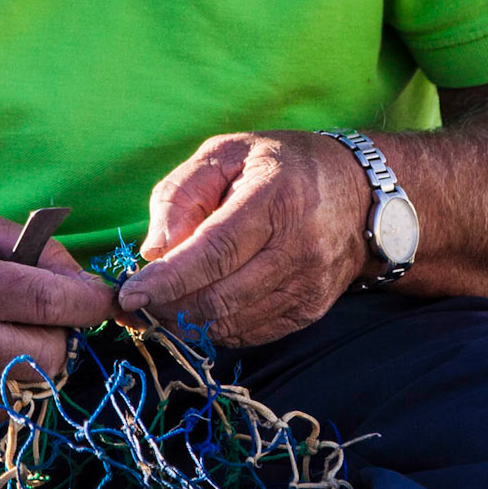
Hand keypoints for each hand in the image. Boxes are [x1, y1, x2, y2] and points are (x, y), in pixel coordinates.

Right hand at [0, 210, 116, 423]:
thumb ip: (33, 249)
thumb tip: (84, 284)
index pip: (50, 302)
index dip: (90, 301)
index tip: (107, 300)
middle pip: (50, 356)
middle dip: (58, 336)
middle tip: (40, 318)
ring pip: (31, 389)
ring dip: (34, 365)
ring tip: (8, 337)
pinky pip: (2, 410)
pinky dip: (6, 388)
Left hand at [115, 132, 371, 346]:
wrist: (358, 192)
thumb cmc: (279, 165)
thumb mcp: (225, 154)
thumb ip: (181, 194)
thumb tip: (154, 250)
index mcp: (275, 198)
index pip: (214, 251)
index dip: (169, 278)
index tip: (130, 292)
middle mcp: (298, 247)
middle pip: (220, 296)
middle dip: (167, 306)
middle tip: (135, 302)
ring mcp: (309, 284)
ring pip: (232, 322)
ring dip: (186, 323)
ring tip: (158, 307)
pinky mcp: (311, 310)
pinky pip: (251, 334)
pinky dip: (214, 329)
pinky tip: (195, 311)